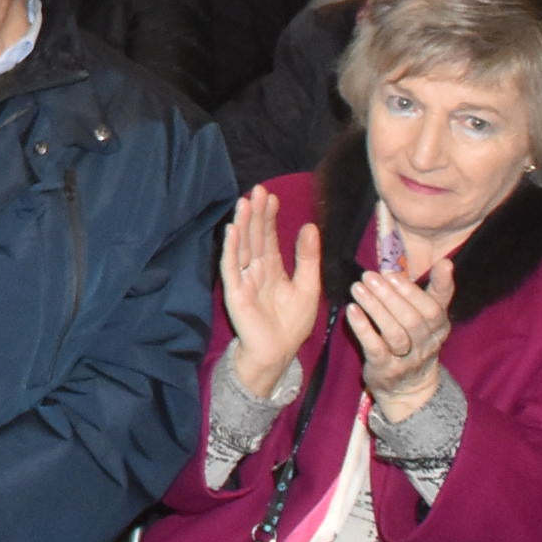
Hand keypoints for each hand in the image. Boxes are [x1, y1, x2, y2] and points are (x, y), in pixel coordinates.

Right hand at [219, 188, 323, 401]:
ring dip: (242, 224)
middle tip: (257, 190)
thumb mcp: (308, 286)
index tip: (271, 196)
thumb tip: (310, 226)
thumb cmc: (293, 323)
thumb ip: (308, 258)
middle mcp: (255, 268)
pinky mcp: (235, 290)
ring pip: (242, 245)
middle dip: (255, 213)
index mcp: (272, 267)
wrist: (278, 351)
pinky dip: (231, 248)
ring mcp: (243, 278)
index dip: (269, 216)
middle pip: (254, 236)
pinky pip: (231, 266)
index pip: (269, 236)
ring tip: (244, 202)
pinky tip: (232, 230)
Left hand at [348, 255, 456, 422]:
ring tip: (357, 288)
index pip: (437, 306)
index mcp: (438, 327)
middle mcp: (427, 343)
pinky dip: (363, 328)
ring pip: (395, 333)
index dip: (432, 286)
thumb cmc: (413, 342)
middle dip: (391, 294)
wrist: (408, 389)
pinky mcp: (385, 369)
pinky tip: (352, 310)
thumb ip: (429, 292)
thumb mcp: (427, 320)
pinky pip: (375, 347)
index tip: (419, 266)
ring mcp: (407, 359)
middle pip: (413, 318)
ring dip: (375, 308)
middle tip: (369, 275)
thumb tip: (440, 262)